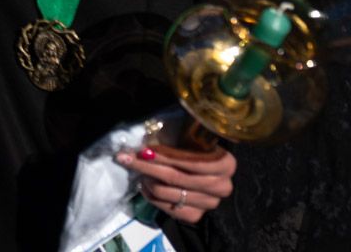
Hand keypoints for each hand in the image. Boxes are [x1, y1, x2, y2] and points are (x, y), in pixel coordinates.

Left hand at [117, 143, 236, 225]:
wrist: (203, 173)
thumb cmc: (193, 149)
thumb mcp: (189, 139)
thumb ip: (175, 138)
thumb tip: (144, 135)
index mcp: (225, 164)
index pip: (190, 161)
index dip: (164, 155)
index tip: (142, 149)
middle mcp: (222, 186)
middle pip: (175, 177)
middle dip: (146, 166)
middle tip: (125, 158)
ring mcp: (209, 203)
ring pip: (166, 192)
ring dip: (147, 180)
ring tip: (138, 170)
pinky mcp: (196, 216)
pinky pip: (167, 208)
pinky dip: (151, 197)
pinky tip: (145, 185)